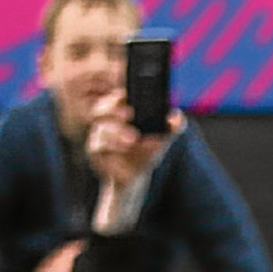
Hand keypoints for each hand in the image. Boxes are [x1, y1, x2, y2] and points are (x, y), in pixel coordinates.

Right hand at [83, 92, 180, 232]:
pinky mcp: (96, 151)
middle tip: (129, 113)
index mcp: (120, 113)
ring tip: (134, 139)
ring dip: (117, 132)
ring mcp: (99, 136)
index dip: (119, 95)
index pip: (115, 98)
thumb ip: (173, 126)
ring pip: (102, 128)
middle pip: (101, 109)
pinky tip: (125, 148)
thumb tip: (176, 115)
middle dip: (112, 108)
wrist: (134, 177)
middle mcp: (107, 122)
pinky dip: (112, 146)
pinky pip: (99, 146)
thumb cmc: (145, 152)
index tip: (127, 95)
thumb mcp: (162, 139)